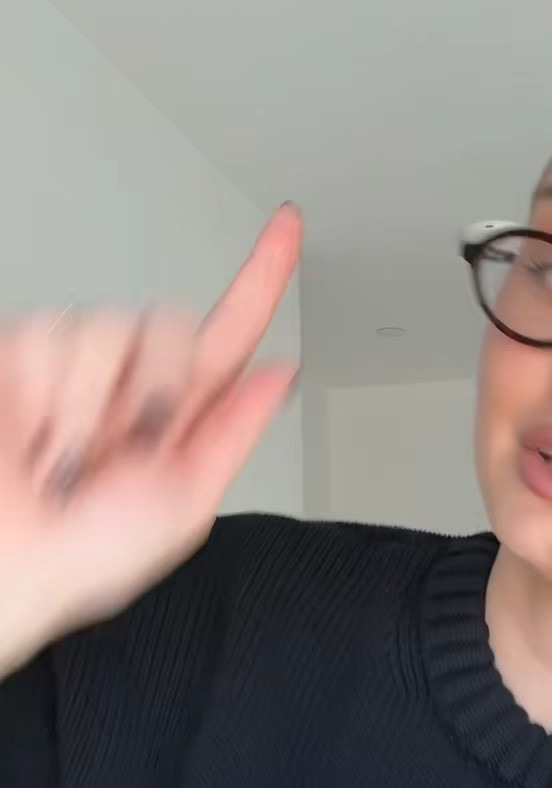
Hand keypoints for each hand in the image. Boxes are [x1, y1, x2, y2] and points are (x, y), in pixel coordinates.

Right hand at [0, 204, 301, 678]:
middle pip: (172, 322)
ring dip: (89, 403)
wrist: (3, 562)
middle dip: (159, 382)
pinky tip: (31, 438)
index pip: (229, 333)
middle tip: (124, 449)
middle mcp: (126, 384)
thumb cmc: (79, 559)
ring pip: (107, 325)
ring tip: (63, 458)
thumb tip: (278, 373)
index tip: (287, 225)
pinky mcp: (16, 353)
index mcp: (176, 420)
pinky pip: (48, 335)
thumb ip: (232, 435)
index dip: (262, 275)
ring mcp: (71, 367)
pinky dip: (44, 397)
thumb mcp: (181, 511)